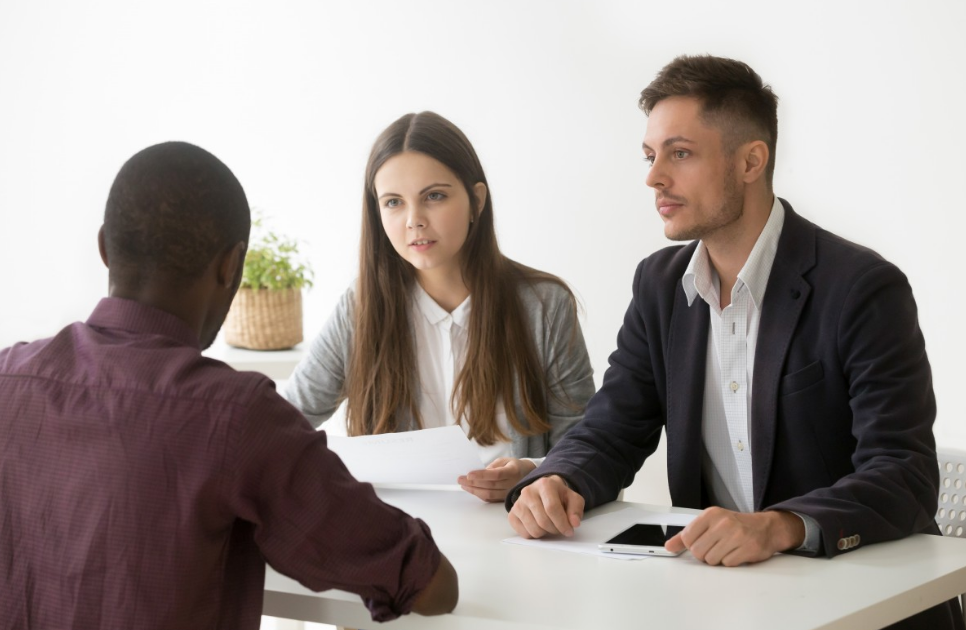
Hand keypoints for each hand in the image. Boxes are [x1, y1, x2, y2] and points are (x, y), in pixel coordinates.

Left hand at [458, 457, 536, 501]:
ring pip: (489, 494)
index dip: (481, 475)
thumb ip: (492, 466)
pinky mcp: (504, 499)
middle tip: (460, 479)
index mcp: (513, 471)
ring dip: (474, 490)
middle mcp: (512, 484)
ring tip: (463, 485)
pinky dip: (479, 495)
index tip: (468, 474)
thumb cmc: (513, 466)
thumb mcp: (505, 460)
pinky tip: (471, 490)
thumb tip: (479, 473)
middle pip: (490, 485)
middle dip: (472, 483)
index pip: (495, 475)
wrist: (526, 475)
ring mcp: (508, 493)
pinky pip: (490, 499)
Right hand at [507, 475, 583, 538]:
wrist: (543, 491)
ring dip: (545, 533)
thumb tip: (574, 523)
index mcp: (544, 484)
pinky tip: (539, 526)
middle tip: (560, 528)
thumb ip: (576, 510)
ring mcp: (518, 503)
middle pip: (543, 521)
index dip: (562, 523)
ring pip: (534, 530)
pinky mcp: (512, 514)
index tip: (569, 531)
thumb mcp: (573, 499)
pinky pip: (524, 534)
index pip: (552, 508)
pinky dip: (534, 535)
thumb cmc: (559, 496)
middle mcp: (528, 492)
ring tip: (550, 525)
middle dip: (555, 530)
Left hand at [664, 507, 805, 566]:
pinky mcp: (747, 549)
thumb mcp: (710, 523)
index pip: (687, 537)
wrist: (766, 527)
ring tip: (726, 549)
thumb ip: (687, 534)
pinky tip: (736, 552)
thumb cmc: (735, 525)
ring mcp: (736, 536)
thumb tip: (669, 546)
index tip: (699, 542)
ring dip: (717, 559)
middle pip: (698, 551)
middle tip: (715, 547)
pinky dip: (730, 562)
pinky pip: (727, 564)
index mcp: (711, 514)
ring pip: (711, 560)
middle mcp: (723, 523)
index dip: (691, 544)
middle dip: (704, 554)